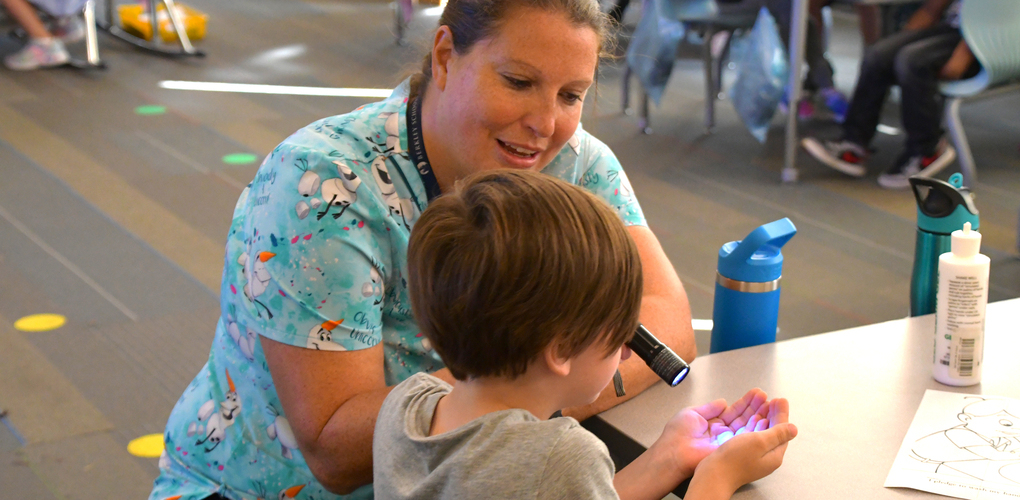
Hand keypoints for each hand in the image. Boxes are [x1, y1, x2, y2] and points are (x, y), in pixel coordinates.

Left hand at [651, 389, 769, 478]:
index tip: (757, 394)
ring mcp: (727, 441)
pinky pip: (745, 438)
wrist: (673, 451)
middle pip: (743, 418)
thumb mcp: (693, 413)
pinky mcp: (730, 448)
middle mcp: (722, 432)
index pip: (734, 411)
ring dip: (758, 415)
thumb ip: (710, 408)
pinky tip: (764, 418)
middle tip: (766, 397)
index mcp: (713, 423)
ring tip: (769, 404)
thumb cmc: (677, 434)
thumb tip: (723, 402)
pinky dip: (755, 428)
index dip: (745, 403)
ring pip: (747, 427)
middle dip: (755, 407)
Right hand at [696, 399, 796, 494]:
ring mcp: (755, 456)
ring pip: (763, 432)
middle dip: (774, 414)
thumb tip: (794, 428)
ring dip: (764, 417)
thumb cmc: (736, 459)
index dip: (781, 413)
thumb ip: (778, 433)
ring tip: (764, 404)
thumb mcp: (760, 442)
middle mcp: (767, 456)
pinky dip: (754, 425)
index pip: (782, 430)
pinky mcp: (743, 454)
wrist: (714, 474)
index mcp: (774, 454)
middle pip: (774, 431)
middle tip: (773, 400)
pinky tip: (752, 419)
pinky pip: (753, 436)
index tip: (780, 399)